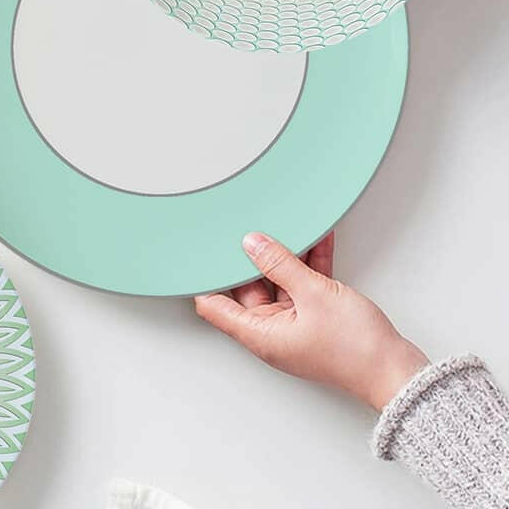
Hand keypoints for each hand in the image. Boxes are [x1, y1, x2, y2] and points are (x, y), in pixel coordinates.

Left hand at [194, 232, 427, 410]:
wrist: (399, 372)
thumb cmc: (358, 350)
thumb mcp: (314, 293)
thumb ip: (280, 264)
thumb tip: (253, 244)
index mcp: (260, 335)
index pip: (215, 306)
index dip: (206, 280)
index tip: (200, 254)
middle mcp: (272, 333)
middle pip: (249, 288)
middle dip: (252, 259)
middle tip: (251, 230)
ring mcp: (294, 326)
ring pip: (280, 283)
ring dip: (286, 258)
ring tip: (287, 228)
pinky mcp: (316, 320)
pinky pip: (304, 287)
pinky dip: (308, 266)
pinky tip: (317, 242)